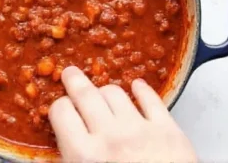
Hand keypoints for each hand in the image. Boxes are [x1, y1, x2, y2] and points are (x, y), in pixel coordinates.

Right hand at [49, 66, 196, 162]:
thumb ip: (75, 160)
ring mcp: (141, 129)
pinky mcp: (168, 129)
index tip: (59, 108)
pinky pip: (152, 99)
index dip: (59, 108)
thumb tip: (68, 150)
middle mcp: (110, 136)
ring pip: (116, 92)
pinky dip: (142, 90)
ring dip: (107, 90)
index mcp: (84, 155)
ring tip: (103, 90)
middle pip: (87, 95)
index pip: (62, 113)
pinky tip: (137, 86)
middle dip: (75, 81)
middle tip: (71, 73)